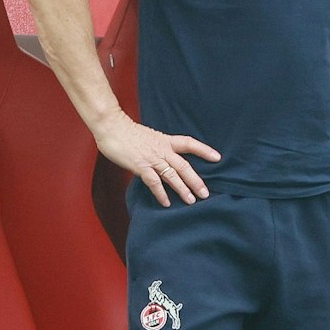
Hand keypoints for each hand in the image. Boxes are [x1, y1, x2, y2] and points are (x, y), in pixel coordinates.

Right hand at [95, 113, 220, 206]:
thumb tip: (164, 158)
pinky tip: (166, 203)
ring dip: (183, 189)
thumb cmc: (127, 132)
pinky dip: (161, 194)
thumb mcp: (149, 137)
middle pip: (185, 166)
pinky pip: (154, 182)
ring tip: (191, 201)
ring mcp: (152, 158)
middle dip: (196, 181)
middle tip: (206, 193)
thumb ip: (158, 148)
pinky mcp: (141, 166)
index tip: (217, 157)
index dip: (204, 150)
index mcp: (166, 141)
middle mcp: (163, 150)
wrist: (111, 127)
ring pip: (173, 176)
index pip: (190, 144)